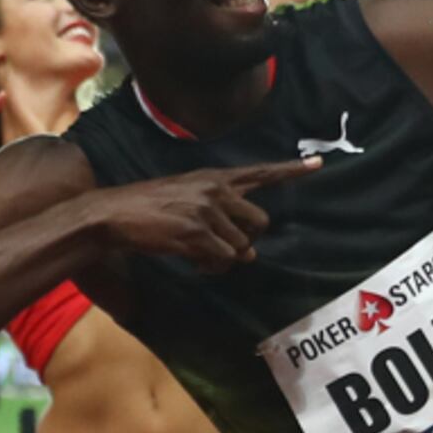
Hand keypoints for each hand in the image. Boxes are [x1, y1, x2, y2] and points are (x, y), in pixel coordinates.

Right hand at [92, 156, 323, 269]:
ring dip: (224, 258)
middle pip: (259, 223)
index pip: (260, 173)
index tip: (319, 165)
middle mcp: (216, 190)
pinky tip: (193, 262)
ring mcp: (207, 211)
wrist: (113, 213)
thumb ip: (220, 213)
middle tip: (220, 246)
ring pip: (241, 247)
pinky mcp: (196, 233)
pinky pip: (222, 260)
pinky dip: (211, 267)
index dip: (291, 171)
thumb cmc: (148, 206)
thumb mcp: (186, 195)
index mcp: (215, 177)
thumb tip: (247, 253)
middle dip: (246, 241)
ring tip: (199, 254)